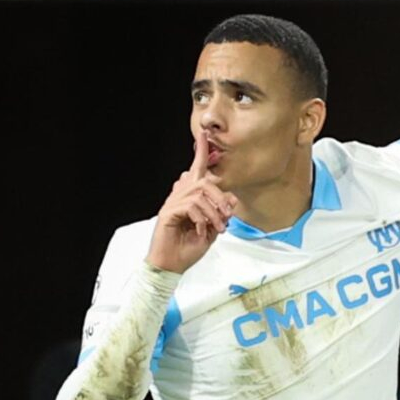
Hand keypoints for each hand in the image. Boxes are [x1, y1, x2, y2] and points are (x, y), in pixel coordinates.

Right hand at [147, 130, 237, 273]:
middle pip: (204, 181)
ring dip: (214, 213)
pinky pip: (190, 206)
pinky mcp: (168, 212)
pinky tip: (200, 230)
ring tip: (217, 229)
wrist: (172, 264)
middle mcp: (179, 195)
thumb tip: (232, 198)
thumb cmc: (189, 247)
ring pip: (199, 194)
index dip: (201, 152)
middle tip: (228, 215)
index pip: (196, 170)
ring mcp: (172, 203)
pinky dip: (201, 219)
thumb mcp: (213, 229)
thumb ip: (222, 213)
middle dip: (220, 197)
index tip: (205, 135)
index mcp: (190, 197)